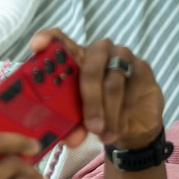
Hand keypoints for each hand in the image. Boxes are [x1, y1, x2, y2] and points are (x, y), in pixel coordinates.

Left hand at [30, 28, 164, 148]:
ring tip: (102, 133)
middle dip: (89, 99)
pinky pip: (131, 89)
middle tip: (90, 126)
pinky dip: (122, 114)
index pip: (59, 40)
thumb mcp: (77, 120)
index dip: (47, 38)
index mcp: (74, 59)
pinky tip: (116, 130)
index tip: (36, 47)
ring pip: (113, 82)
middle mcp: (97, 53)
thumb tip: (71, 139)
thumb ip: (70, 125)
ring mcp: (121, 57)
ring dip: (107, 113)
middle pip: (90, 66)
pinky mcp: (142, 68)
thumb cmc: (96, 114)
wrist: (131, 126)